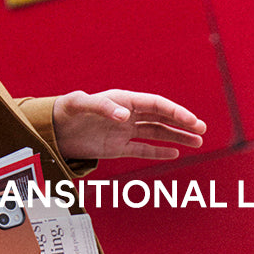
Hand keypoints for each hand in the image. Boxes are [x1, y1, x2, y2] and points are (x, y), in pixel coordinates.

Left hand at [52, 89, 205, 160]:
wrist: (51, 129)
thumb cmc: (64, 111)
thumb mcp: (79, 104)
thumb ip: (101, 106)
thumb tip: (124, 116)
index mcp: (123, 100)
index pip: (156, 105)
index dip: (175, 112)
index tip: (192, 121)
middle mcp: (127, 114)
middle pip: (161, 118)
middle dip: (183, 123)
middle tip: (202, 131)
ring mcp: (124, 131)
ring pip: (157, 133)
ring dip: (177, 137)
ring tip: (197, 142)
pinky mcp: (117, 147)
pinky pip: (142, 148)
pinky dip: (158, 151)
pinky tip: (175, 153)